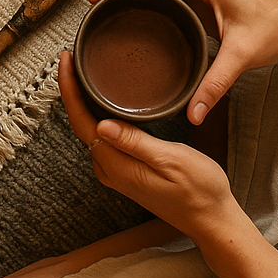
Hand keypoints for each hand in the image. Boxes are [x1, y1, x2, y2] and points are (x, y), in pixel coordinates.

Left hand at [58, 51, 233, 238]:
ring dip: (82, 101)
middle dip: (72, 90)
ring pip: (90, 129)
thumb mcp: (171, 160)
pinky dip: (96, 114)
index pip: (82, 122)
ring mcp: (116, 171)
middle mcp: (110, 169)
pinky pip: (103, 137)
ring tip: (81, 71)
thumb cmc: (199, 190)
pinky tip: (101, 100)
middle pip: (81, 123)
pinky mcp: (125, 169)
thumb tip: (101, 125)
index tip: (66, 61)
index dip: (70, 90)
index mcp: (117, 165)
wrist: (212, 220)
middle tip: (71, 58)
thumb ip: (135, 143)